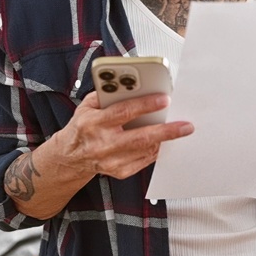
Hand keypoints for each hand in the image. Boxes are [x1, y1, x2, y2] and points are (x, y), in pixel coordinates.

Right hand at [47, 91, 192, 179]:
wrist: (70, 156)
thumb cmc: (82, 128)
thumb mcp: (87, 106)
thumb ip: (107, 94)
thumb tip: (130, 84)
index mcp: (94, 123)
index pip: (123, 112)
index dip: (146, 105)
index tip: (164, 99)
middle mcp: (103, 143)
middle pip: (140, 137)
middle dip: (166, 131)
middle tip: (185, 126)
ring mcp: (111, 160)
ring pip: (145, 150)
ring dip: (165, 140)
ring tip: (179, 130)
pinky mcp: (119, 171)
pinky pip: (144, 160)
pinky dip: (155, 149)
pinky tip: (161, 141)